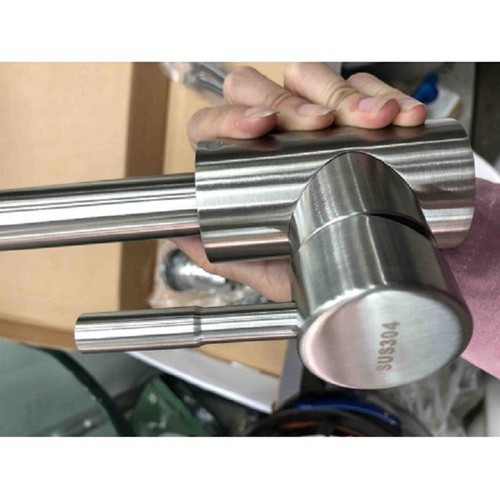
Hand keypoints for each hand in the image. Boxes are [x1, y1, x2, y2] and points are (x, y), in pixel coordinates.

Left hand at [172, 63, 426, 301]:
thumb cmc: (327, 270)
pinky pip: (366, 86)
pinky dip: (386, 96)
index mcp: (246, 166)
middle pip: (262, 88)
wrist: (385, 276)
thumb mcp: (274, 271)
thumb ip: (229, 257)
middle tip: (321, 123)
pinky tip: (402, 116)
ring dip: (344, 94)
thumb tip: (184, 239)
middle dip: (291, 101)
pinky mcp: (362, 117)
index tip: (261, 126)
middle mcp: (278, 137)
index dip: (231, 116)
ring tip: (373, 118)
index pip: (217, 123)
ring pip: (312, 78)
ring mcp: (320, 122)